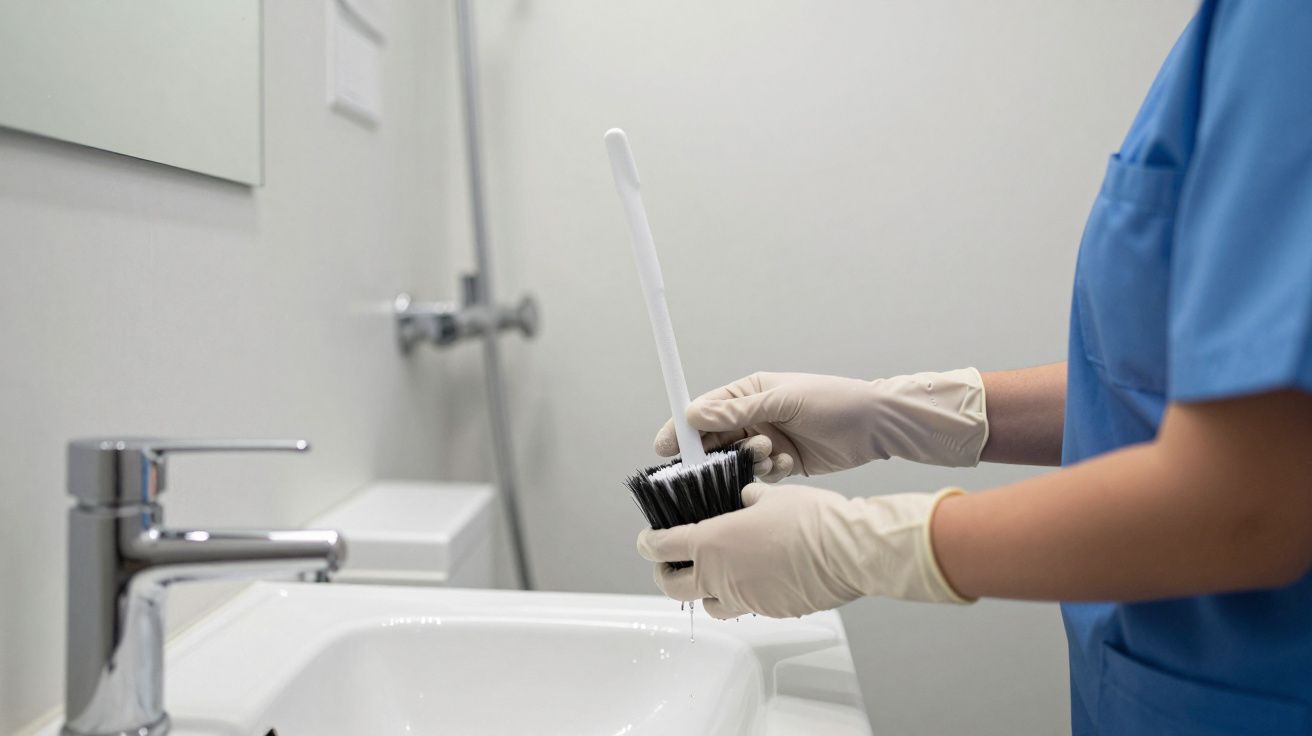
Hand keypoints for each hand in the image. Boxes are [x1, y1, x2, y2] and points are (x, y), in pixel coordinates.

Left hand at [636, 482, 970, 618]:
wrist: (848, 551)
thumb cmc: (811, 520)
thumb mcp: (768, 495)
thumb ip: (745, 500)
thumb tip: (741, 501)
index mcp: (713, 542)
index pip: (660, 547)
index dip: (648, 543)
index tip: (647, 540)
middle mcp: (721, 576)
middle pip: (672, 586)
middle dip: (665, 574)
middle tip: (671, 563)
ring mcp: (744, 598)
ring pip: (708, 604)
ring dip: (703, 591)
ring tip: (714, 575)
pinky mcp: (769, 611)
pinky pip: (745, 607)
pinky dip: (742, 596)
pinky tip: (757, 579)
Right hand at [654, 369, 988, 481]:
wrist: (876, 426)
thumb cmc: (834, 401)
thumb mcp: (784, 401)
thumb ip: (738, 410)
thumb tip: (693, 414)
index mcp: (749, 392)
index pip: (703, 410)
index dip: (681, 429)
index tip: (664, 447)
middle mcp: (754, 416)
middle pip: (715, 440)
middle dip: (715, 453)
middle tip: (718, 463)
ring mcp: (767, 440)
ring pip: (737, 460)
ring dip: (749, 462)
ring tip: (770, 454)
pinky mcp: (783, 463)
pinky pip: (761, 475)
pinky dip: (770, 473)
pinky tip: (789, 463)